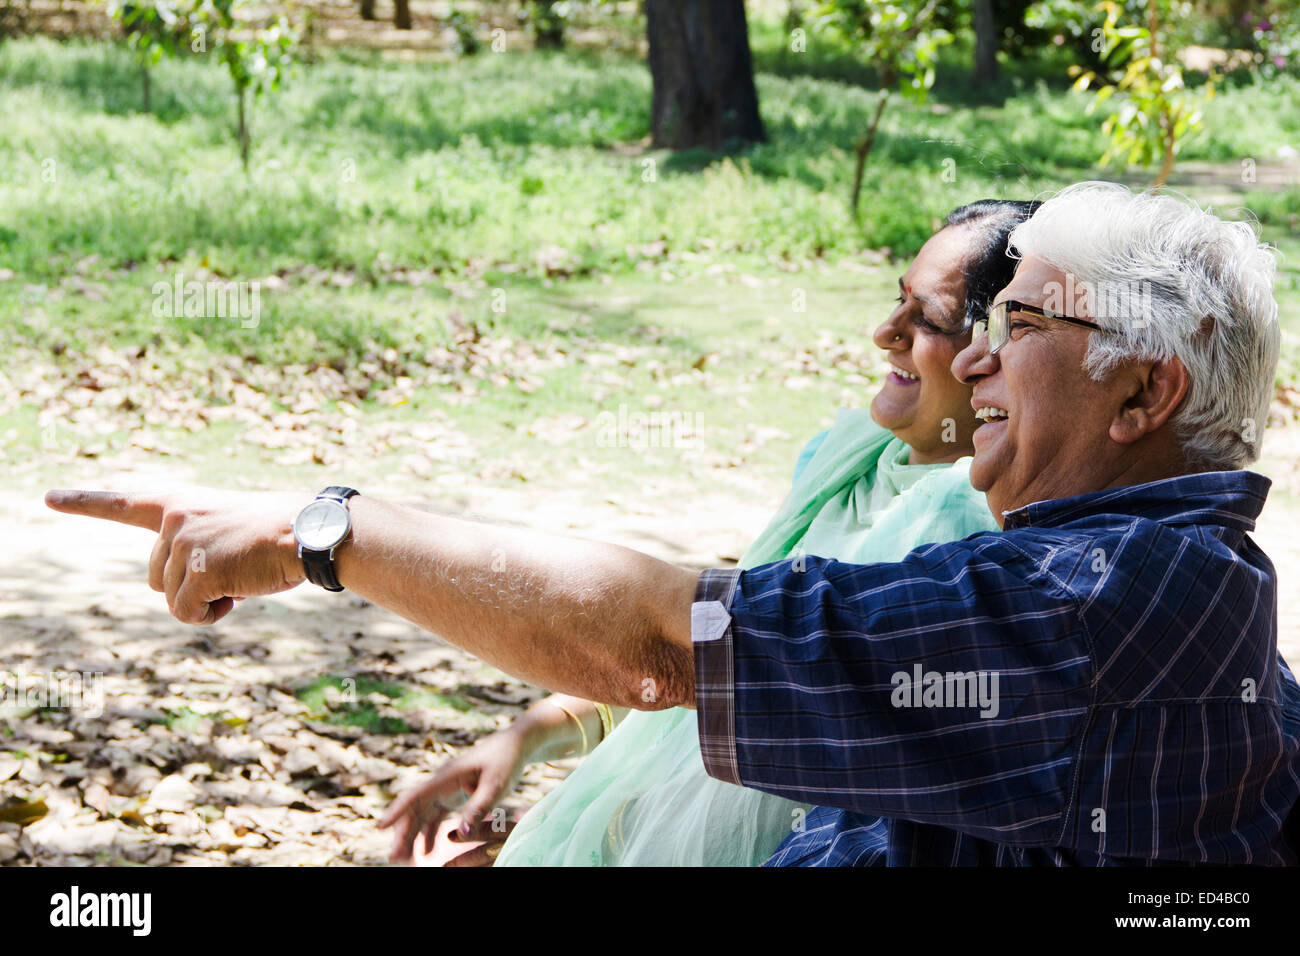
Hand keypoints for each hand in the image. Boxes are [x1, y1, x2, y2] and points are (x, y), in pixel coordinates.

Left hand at [44, 488, 310, 624]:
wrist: (310, 534)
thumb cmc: (281, 533)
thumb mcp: (229, 527)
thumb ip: (198, 543)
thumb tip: (188, 594)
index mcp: (182, 504)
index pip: (125, 502)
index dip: (85, 502)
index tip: (49, 498)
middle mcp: (175, 520)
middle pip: (157, 577)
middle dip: (190, 585)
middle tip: (233, 570)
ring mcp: (183, 544)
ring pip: (172, 598)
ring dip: (206, 600)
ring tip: (243, 576)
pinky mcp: (196, 572)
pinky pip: (187, 613)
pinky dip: (212, 614)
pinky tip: (240, 593)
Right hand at [378, 724, 530, 864]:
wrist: (516, 745)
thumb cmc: (506, 761)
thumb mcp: (496, 786)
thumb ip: (479, 808)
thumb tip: (463, 835)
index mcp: (447, 776)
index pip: (416, 795)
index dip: (397, 810)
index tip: (380, 827)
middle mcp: (441, 782)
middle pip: (414, 809)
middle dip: (403, 833)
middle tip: (395, 858)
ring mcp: (446, 788)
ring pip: (422, 814)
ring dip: (412, 835)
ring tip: (405, 859)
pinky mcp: (454, 794)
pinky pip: (435, 816)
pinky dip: (429, 833)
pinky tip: (426, 851)